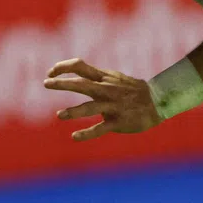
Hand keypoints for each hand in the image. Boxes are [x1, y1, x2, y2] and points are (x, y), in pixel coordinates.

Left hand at [44, 58, 163, 141]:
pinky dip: (87, 133)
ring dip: (73, 111)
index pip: (79, 65)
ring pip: (90, 108)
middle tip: (45, 83)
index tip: (51, 72)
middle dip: (62, 84)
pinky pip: (101, 128)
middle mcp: (106, 90)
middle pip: (81, 84)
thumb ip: (95, 76)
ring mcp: (112, 106)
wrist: (157, 102)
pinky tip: (75, 136)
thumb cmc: (132, 89)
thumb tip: (76, 70)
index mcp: (104, 78)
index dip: (63, 67)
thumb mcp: (114, 78)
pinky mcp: (118, 122)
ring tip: (59, 115)